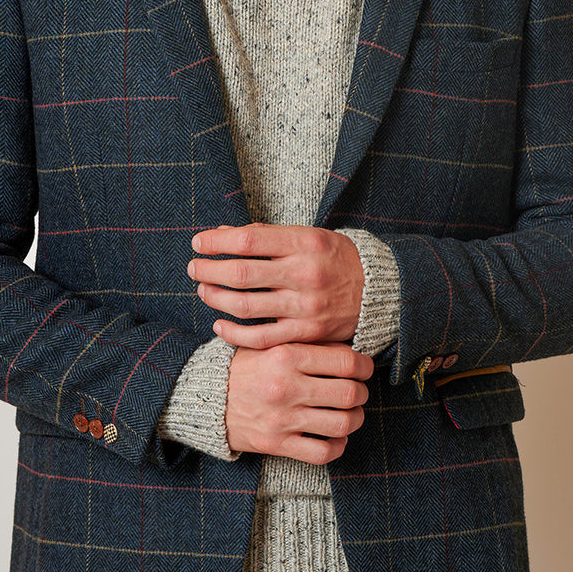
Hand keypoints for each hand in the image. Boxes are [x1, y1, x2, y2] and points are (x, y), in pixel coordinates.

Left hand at [188, 223, 364, 348]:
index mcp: (305, 243)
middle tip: (194, 268)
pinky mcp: (307, 334)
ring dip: (216, 298)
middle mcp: (305, 274)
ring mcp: (306, 307)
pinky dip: (233, 333)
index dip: (216, 242)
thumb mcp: (308, 236)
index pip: (248, 241)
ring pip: (245, 306)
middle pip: (241, 274)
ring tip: (203, 291)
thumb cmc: (334, 259)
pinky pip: (260, 338)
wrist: (378, 291)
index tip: (199, 243)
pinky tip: (220, 324)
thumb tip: (222, 233)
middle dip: (209, 270)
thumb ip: (266, 236)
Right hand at [224, 342, 372, 463]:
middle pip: (349, 394)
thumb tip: (351, 352)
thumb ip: (308, 345)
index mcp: (286, 355)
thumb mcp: (271, 344)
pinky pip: (323, 452)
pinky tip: (334, 437)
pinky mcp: (276, 443)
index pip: (346, 361)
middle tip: (358, 392)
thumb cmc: (245, 368)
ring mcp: (282, 418)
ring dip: (354, 420)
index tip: (364, 370)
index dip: (365, 366)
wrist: (205, 397)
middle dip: (361, 394)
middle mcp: (286, 386)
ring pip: (342, 424)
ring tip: (350, 414)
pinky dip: (337, 446)